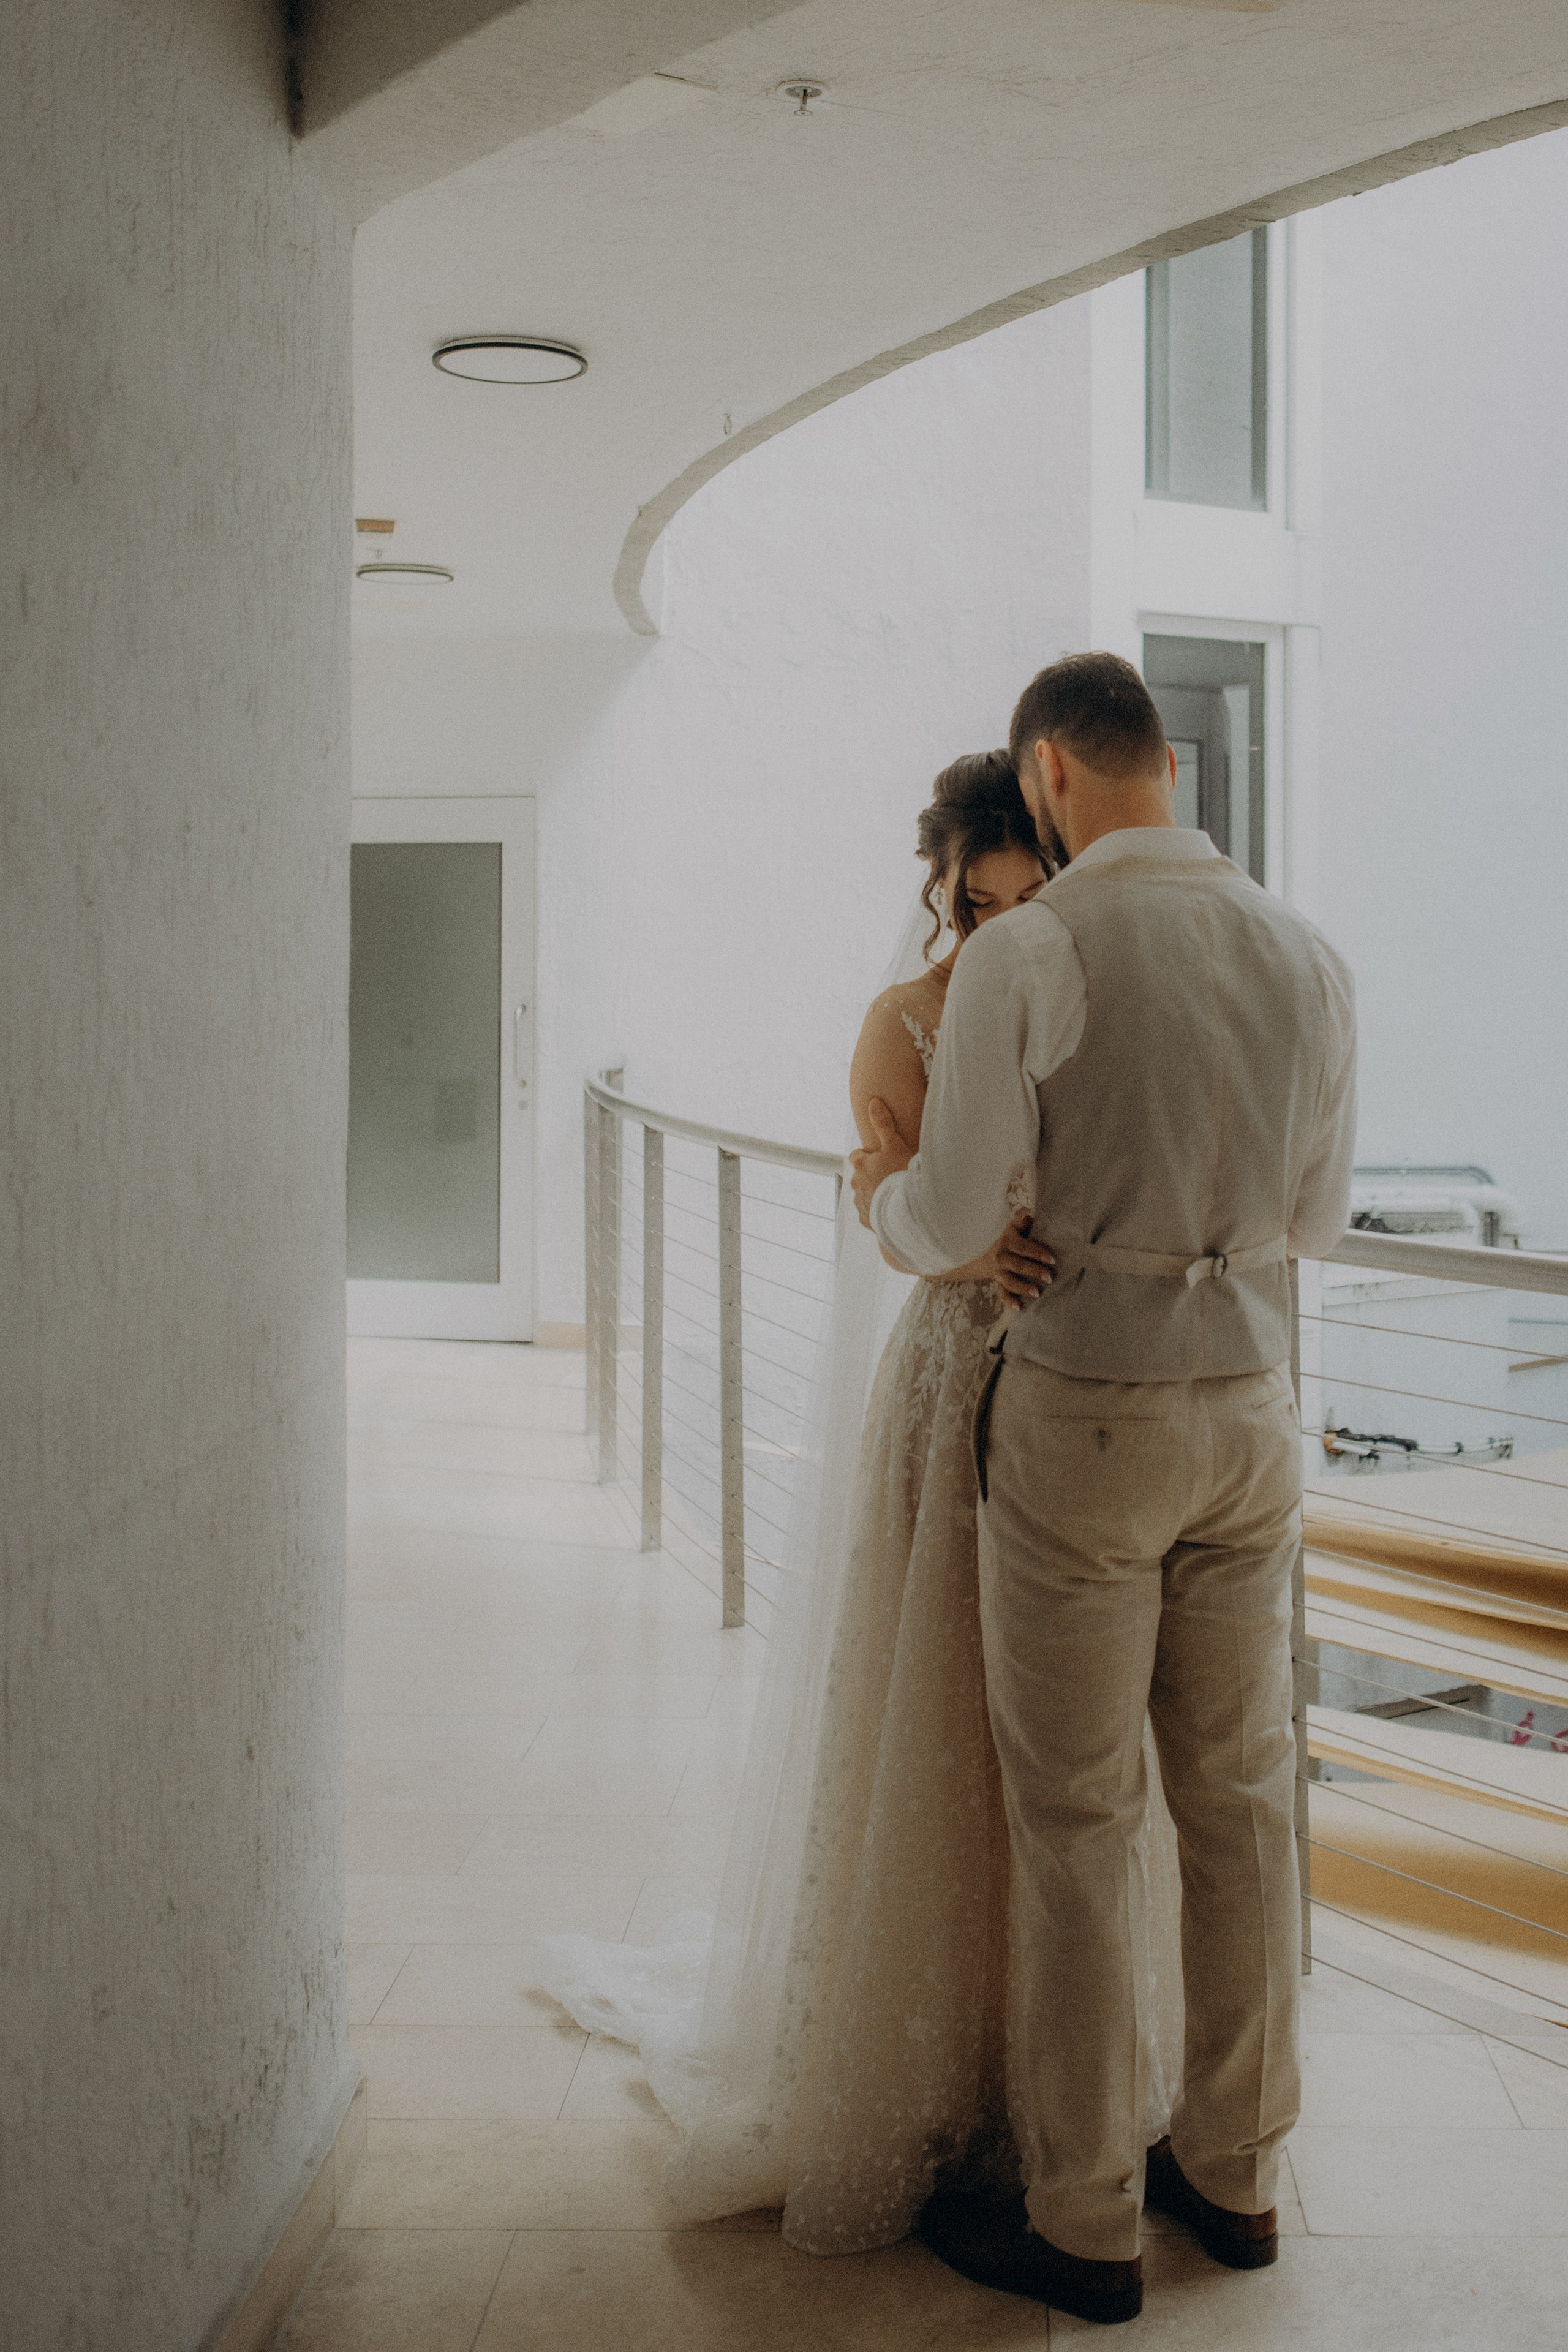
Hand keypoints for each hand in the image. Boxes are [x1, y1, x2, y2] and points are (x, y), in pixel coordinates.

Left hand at [848, 1098, 912, 1227]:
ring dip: (875, 1193)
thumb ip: (883, 1124)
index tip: (882, 1159)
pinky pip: (869, 1214)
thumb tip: (873, 1102)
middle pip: (860, 1176)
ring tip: (894, 1195)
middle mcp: (856, 1184)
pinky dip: (878, 1211)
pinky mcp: (866, 1220)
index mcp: (861, 1165)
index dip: (869, 1157)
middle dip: (872, 1176)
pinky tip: (892, 1210)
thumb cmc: (902, 1176)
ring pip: (864, 1194)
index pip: (857, 1156)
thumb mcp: (895, 1145)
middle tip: (892, 1177)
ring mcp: (860, 1203)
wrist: (906, 1211)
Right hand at [988, 1211, 1054, 1306]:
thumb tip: (1030, 1214)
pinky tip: (1019, 1308)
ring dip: (1023, 1288)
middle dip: (1034, 1271)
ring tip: (1037, 1293)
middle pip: (1017, 1265)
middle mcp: (1001, 1257)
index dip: (1037, 1252)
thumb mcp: (1014, 1226)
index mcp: (1008, 1241)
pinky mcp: (999, 1284)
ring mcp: (999, 1272)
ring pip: (1009, 1281)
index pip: (1023, 1247)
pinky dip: (1009, 1302)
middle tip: (1050, 1278)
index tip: (1052, 1258)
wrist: (987, 1254)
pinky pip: (1002, 1294)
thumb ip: (1023, 1219)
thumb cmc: (1010, 1238)